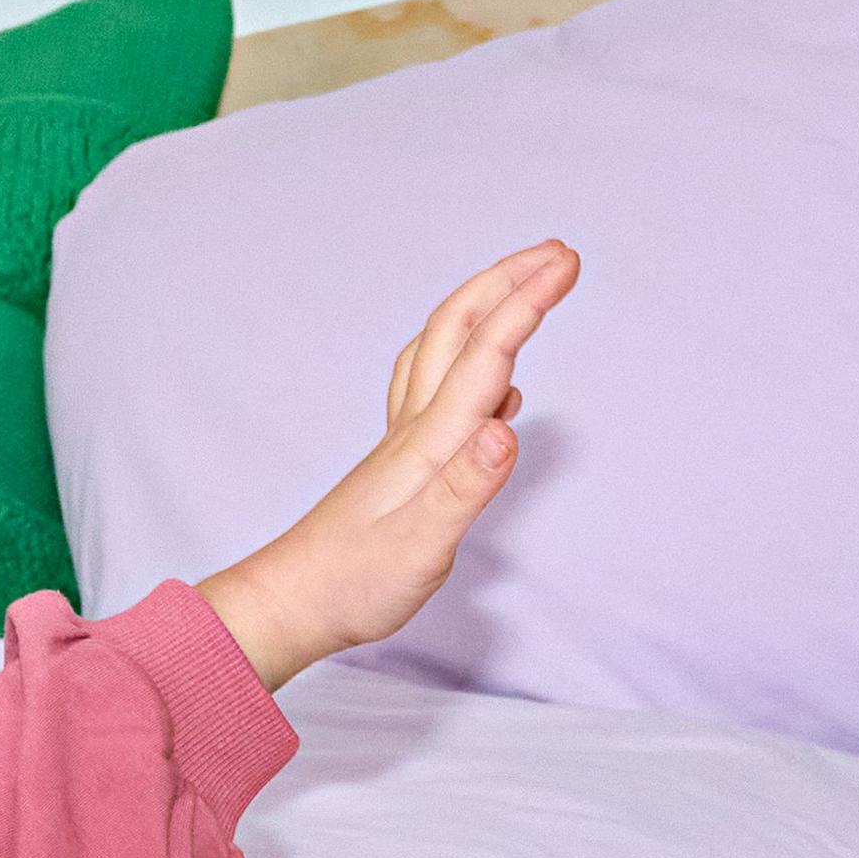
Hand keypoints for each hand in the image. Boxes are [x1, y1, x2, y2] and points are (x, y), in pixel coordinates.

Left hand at [195, 241, 576, 686]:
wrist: (292, 603)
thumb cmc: (353, 583)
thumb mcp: (422, 545)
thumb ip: (466, 486)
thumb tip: (506, 427)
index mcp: (431, 441)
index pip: (487, 354)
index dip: (528, 302)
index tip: (567, 263)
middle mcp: (416, 428)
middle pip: (460, 329)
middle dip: (510, 282)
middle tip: (559, 254)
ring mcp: (404, 440)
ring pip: (442, 348)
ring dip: (486, 307)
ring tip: (525, 288)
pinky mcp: (400, 460)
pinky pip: (435, 385)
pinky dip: (468, 360)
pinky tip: (492, 383)